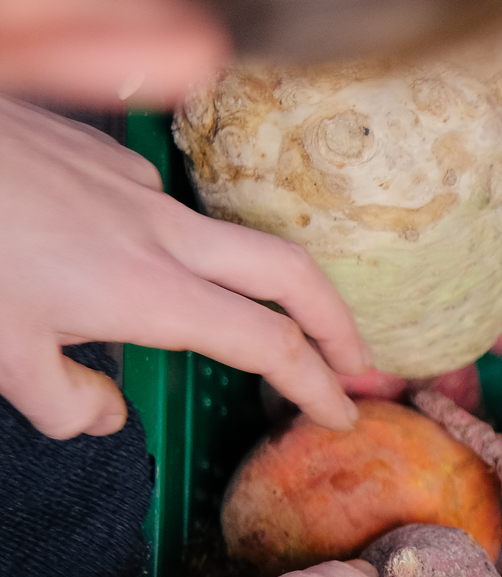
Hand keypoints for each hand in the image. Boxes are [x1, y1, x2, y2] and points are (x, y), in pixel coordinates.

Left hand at [0, 96, 367, 439]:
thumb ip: (66, 402)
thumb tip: (108, 416)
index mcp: (148, 294)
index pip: (267, 345)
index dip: (316, 384)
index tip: (339, 413)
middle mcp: (162, 236)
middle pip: (293, 275)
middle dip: (340, 324)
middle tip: (360, 366)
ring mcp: (140, 190)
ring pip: (233, 239)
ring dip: (267, 286)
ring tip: (261, 321)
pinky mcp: (106, 160)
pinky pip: (167, 210)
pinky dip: (179, 247)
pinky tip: (135, 260)